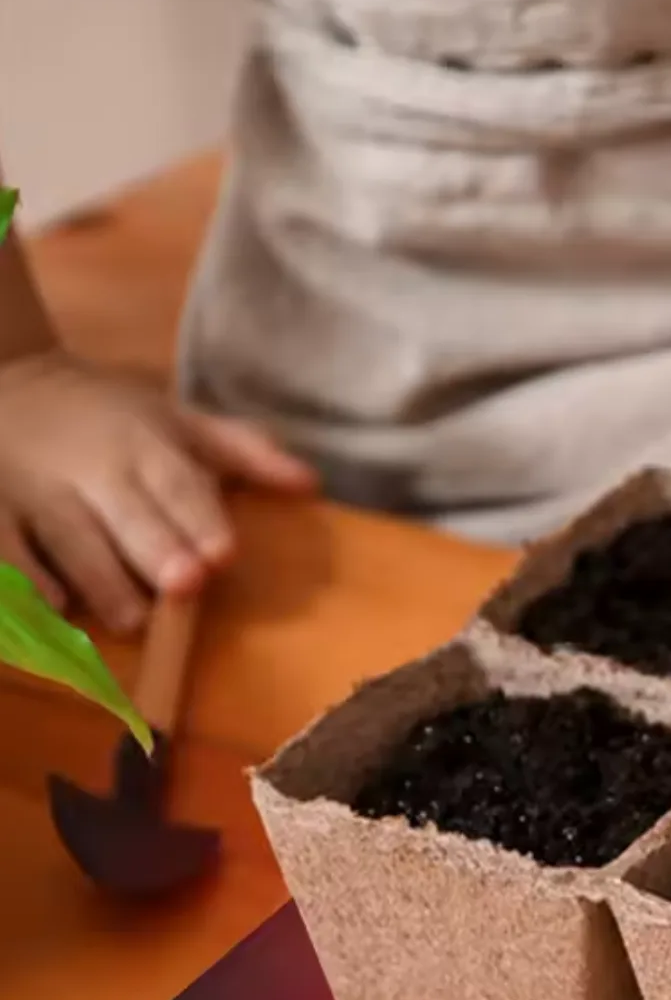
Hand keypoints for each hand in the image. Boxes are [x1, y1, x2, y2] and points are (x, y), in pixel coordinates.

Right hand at [0, 350, 315, 630]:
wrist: (6, 381)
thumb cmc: (114, 416)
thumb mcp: (179, 420)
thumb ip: (245, 452)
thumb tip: (311, 483)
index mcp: (145, 445)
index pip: (177, 485)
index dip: (199, 519)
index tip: (224, 554)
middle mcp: (93, 469)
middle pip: (126, 516)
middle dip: (156, 551)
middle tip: (185, 585)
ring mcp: (36, 491)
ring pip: (69, 539)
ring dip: (100, 581)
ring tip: (132, 618)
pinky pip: (8, 550)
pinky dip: (26, 578)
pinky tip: (53, 607)